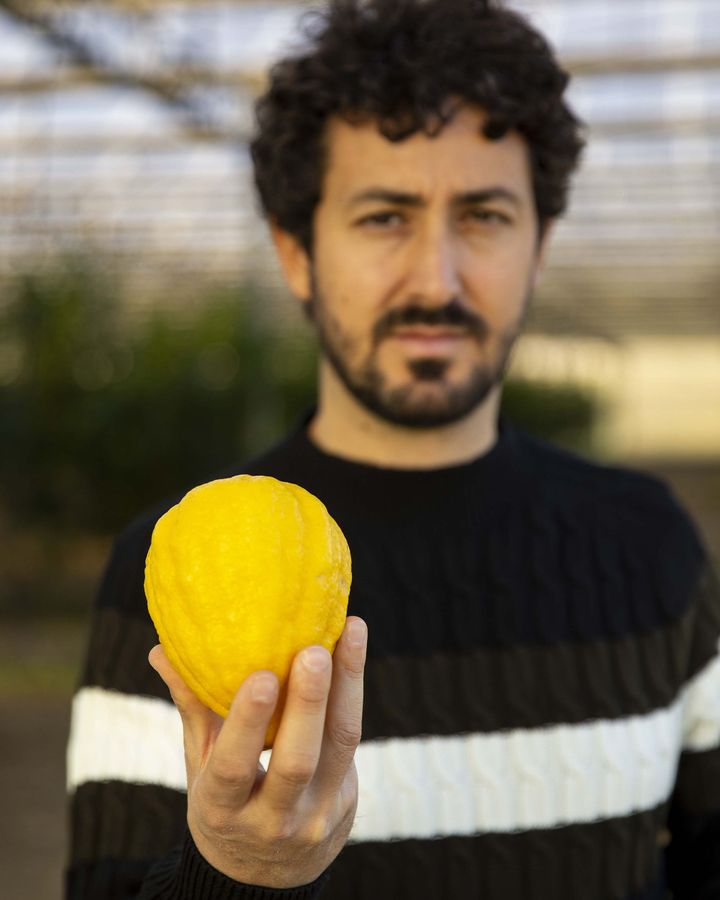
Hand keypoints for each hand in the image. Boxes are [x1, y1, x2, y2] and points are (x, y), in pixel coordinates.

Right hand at [148, 616, 366, 888]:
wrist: (266, 877)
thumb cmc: (225, 802)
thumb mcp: (201, 766)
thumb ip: (192, 707)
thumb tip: (159, 649)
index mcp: (224, 809)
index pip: (236, 767)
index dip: (249, 723)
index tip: (262, 676)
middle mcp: (273, 819)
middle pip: (297, 761)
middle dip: (308, 703)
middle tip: (313, 650)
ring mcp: (316, 814)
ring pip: (339, 745)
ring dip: (348, 684)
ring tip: (351, 630)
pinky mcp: (347, 801)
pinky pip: (352, 741)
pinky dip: (353, 692)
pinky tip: (353, 647)